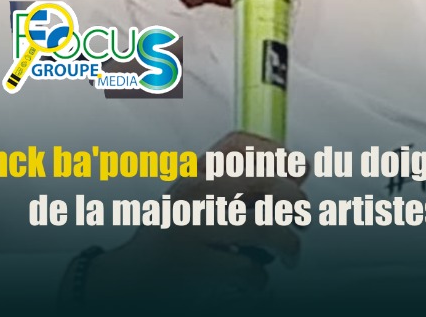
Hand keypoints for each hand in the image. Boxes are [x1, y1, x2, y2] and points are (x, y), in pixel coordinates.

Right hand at [83, 132, 307, 307]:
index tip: (295, 170)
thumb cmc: (171, 239)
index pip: (242, 145)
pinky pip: (247, 268)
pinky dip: (259, 279)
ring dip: (287, 244)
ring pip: (263, 227)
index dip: (277, 154)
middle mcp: (192, 192)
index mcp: (195, 172)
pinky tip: (253, 280)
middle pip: (263, 182)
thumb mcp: (199, 200)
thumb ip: (242, 183)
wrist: (124, 279)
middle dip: (295, 201)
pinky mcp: (190, 264)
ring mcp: (190, 226)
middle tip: (301, 218)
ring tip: (289, 255)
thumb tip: (299, 168)